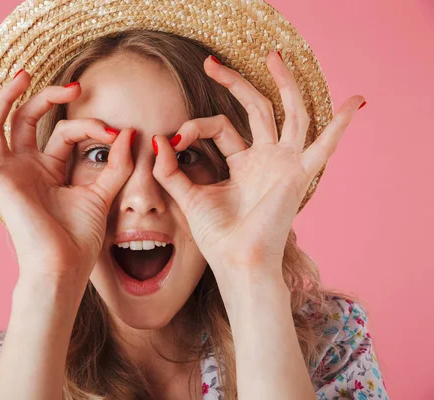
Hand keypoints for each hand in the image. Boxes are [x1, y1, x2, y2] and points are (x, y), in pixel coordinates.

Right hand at [0, 71, 134, 284]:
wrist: (63, 269)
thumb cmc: (78, 239)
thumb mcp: (102, 194)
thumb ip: (116, 164)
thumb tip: (130, 132)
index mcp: (47, 169)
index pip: (64, 132)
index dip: (89, 126)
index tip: (116, 132)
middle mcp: (24, 167)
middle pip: (26, 119)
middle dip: (48, 97)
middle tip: (74, 87)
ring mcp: (8, 173)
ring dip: (6, 98)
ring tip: (23, 74)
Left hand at [151, 52, 364, 275]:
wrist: (237, 262)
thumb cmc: (217, 237)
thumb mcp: (188, 196)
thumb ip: (172, 170)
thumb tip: (158, 139)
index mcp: (242, 163)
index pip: (221, 126)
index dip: (196, 125)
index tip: (174, 136)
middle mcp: (265, 159)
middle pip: (256, 109)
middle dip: (236, 83)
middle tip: (211, 63)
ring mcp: (284, 163)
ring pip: (289, 113)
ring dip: (283, 84)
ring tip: (273, 55)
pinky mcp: (299, 173)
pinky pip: (325, 145)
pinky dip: (341, 124)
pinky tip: (356, 101)